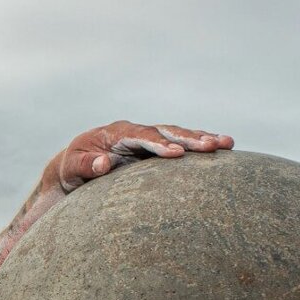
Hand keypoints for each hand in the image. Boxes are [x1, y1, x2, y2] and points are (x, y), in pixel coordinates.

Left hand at [51, 120, 233, 192]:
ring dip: (202, 138)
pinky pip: (180, 144)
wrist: (75, 169)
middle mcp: (135, 131)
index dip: (158, 144)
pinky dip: (199, 143)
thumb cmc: (72, 169)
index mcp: (116, 132)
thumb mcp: (72, 169)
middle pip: (166, 131)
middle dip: (189, 137)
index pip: (141, 135)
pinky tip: (223, 148)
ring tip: (227, 144)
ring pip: (178, 134)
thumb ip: (86, 166)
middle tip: (212, 146)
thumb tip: (102, 163)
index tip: (176, 154)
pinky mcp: (155, 149)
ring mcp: (147, 139)